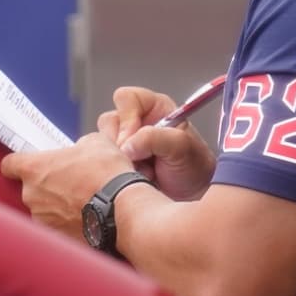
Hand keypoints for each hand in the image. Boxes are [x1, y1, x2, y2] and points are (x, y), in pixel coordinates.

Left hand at [0, 133, 133, 240]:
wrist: (122, 209)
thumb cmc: (106, 173)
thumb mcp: (97, 143)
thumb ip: (81, 144)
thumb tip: (84, 147)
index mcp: (34, 169)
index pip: (8, 165)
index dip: (18, 163)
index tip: (30, 164)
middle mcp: (31, 196)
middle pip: (29, 188)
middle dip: (46, 186)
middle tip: (69, 182)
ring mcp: (42, 220)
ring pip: (43, 210)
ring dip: (56, 206)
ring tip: (81, 202)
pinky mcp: (56, 237)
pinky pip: (57, 227)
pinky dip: (67, 224)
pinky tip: (85, 218)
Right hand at [97, 86, 215, 201]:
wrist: (193, 197)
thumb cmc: (194, 168)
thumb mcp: (181, 148)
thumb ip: (155, 138)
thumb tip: (127, 145)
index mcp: (155, 108)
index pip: (126, 98)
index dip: (127, 118)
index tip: (133, 140)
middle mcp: (137, 122)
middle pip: (109, 121)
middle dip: (122, 145)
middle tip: (141, 161)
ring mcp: (125, 143)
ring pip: (102, 144)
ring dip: (120, 162)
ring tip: (144, 172)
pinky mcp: (117, 162)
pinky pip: (101, 163)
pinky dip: (115, 174)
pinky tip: (136, 179)